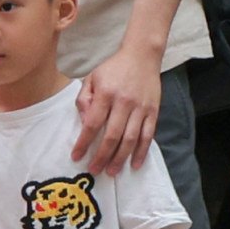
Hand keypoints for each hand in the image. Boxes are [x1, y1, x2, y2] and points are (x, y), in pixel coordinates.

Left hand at [75, 47, 164, 175]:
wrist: (142, 55)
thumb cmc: (114, 68)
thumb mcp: (92, 78)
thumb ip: (84, 99)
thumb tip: (84, 121)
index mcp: (106, 93)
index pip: (92, 123)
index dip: (84, 142)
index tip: (76, 156)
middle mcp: (124, 102)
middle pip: (112, 136)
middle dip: (102, 157)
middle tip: (94, 170)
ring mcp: (140, 108)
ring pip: (130, 139)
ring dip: (120, 159)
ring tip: (112, 172)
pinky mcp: (153, 111)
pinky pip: (148, 135)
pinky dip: (142, 152)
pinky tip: (135, 164)